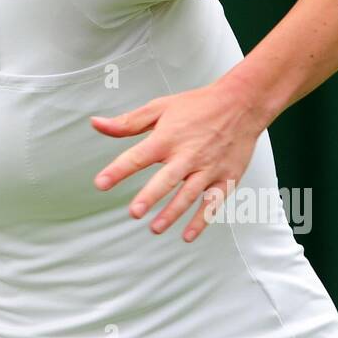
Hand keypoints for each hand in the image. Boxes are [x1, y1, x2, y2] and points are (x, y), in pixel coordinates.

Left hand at [90, 78, 267, 241]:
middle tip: (134, 212)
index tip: (101, 183)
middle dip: (150, 196)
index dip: (118, 170)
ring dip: (172, 213)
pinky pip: (213, 202)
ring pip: (189, 195)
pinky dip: (202, 220)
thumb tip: (96, 124)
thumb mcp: (160, 108)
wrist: (241, 103)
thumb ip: (127, 122)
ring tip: (154, 228)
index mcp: (167, 138)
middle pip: (166, 179)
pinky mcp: (226, 178)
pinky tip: (187, 234)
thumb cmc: (197, 105)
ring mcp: (208, 168)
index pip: (138, 156)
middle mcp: (188, 155)